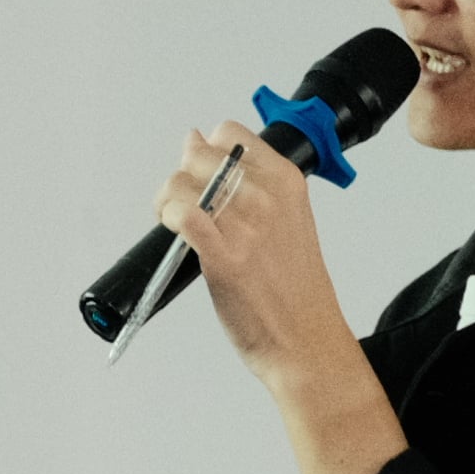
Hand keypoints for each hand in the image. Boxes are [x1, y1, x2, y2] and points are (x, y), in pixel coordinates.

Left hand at [159, 123, 362, 385]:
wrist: (306, 340)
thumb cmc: (295, 288)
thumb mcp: (287, 218)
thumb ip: (247, 181)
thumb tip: (196, 141)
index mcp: (287, 182)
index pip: (230, 133)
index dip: (207, 151)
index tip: (205, 176)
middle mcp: (267, 198)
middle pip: (199, 154)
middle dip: (182, 176)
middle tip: (185, 205)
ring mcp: (245, 226)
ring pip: (181, 183)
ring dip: (168, 201)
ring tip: (176, 223)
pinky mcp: (223, 257)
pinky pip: (181, 215)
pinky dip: (169, 218)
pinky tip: (176, 233)